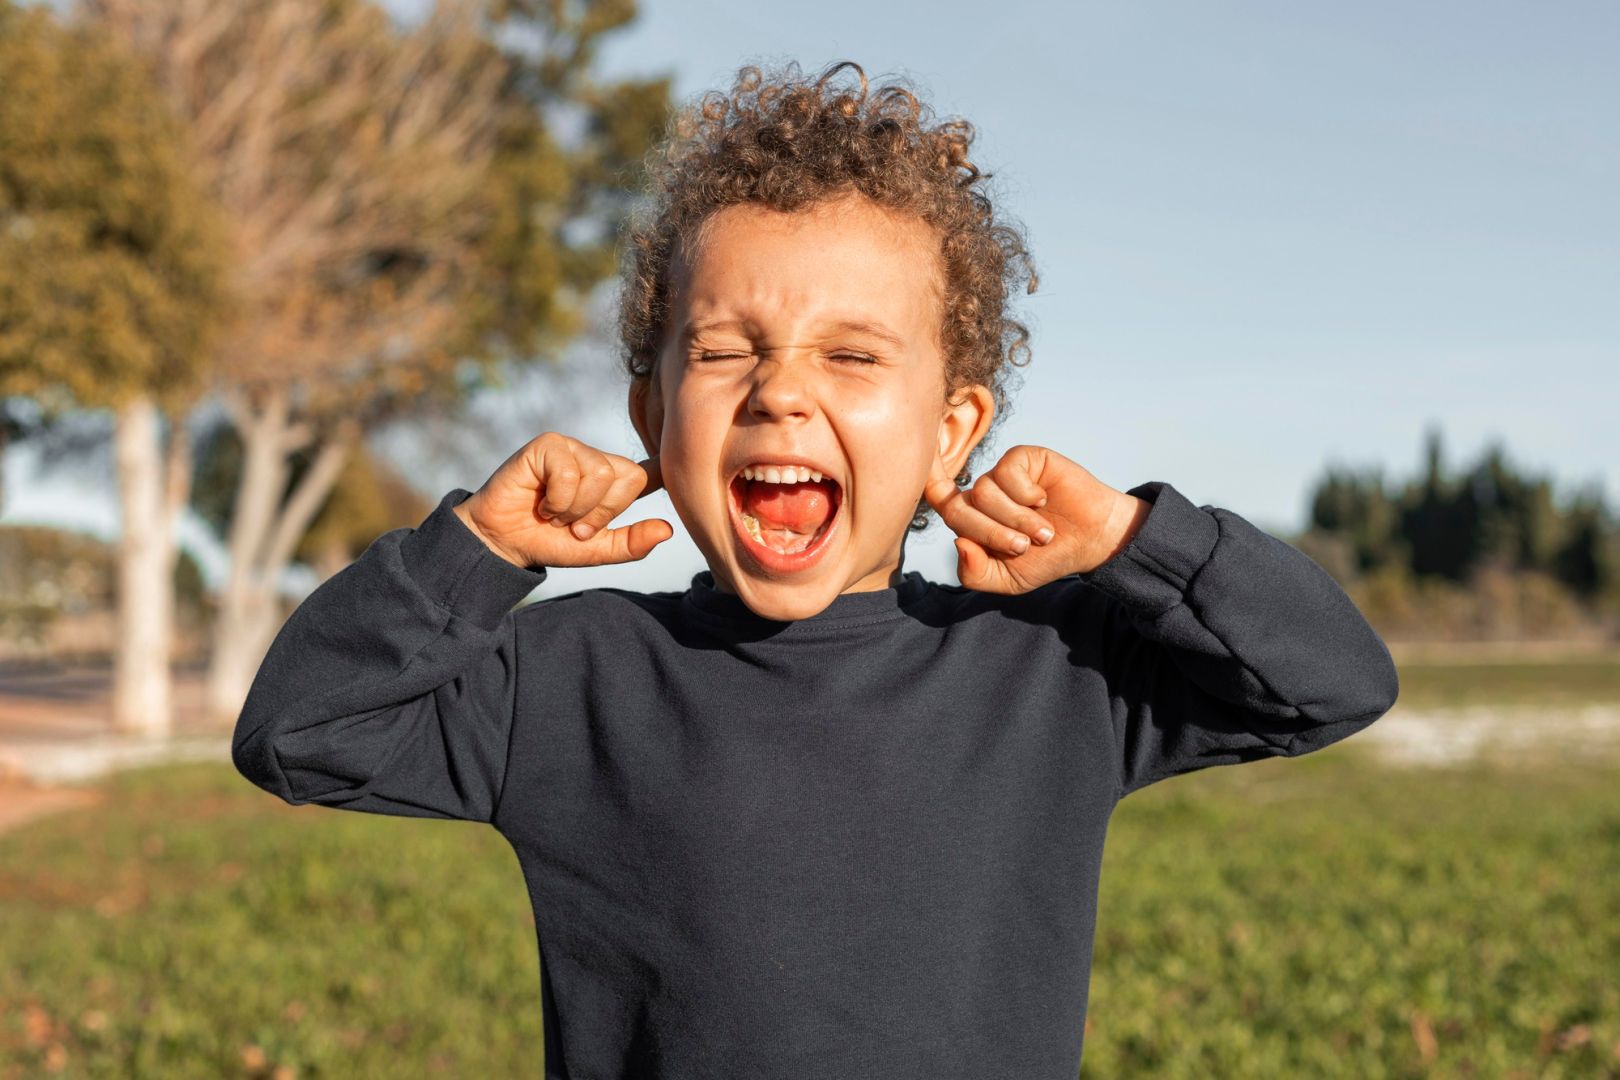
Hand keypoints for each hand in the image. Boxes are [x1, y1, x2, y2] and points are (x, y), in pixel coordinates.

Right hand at [453, 432, 671, 568]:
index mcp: (612, 483)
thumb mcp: (596, 550)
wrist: (503, 542)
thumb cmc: (548, 541)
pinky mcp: (548, 445)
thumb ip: (632, 543)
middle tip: (574, 525)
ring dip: (575, 508)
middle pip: (628, 477)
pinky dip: (557, 500)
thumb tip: (667, 530)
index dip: (663, 470)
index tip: (673, 472)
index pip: (647, 473)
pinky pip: (570, 473)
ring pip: (600, 474)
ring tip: (555, 514)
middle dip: (602, 513)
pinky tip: (541, 503)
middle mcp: (596, 460)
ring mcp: (572, 449)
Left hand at [923, 444, 1150, 593]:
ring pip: (984, 492)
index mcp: (972, 520)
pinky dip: (1025, 495)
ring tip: (1042, 532)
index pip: (938, 499)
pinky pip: (1007, 473)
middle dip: (990, 533)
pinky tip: (1043, 500)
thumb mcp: (1007, 580)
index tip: (917, 473)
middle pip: (958, 508)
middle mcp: (981, 494)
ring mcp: (1001, 474)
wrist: (1091, 540)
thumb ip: (975, 573)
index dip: (922, 484)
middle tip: (1022, 548)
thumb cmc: (1048, 559)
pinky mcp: (1023, 458)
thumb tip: (958, 543)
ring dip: (1016, 519)